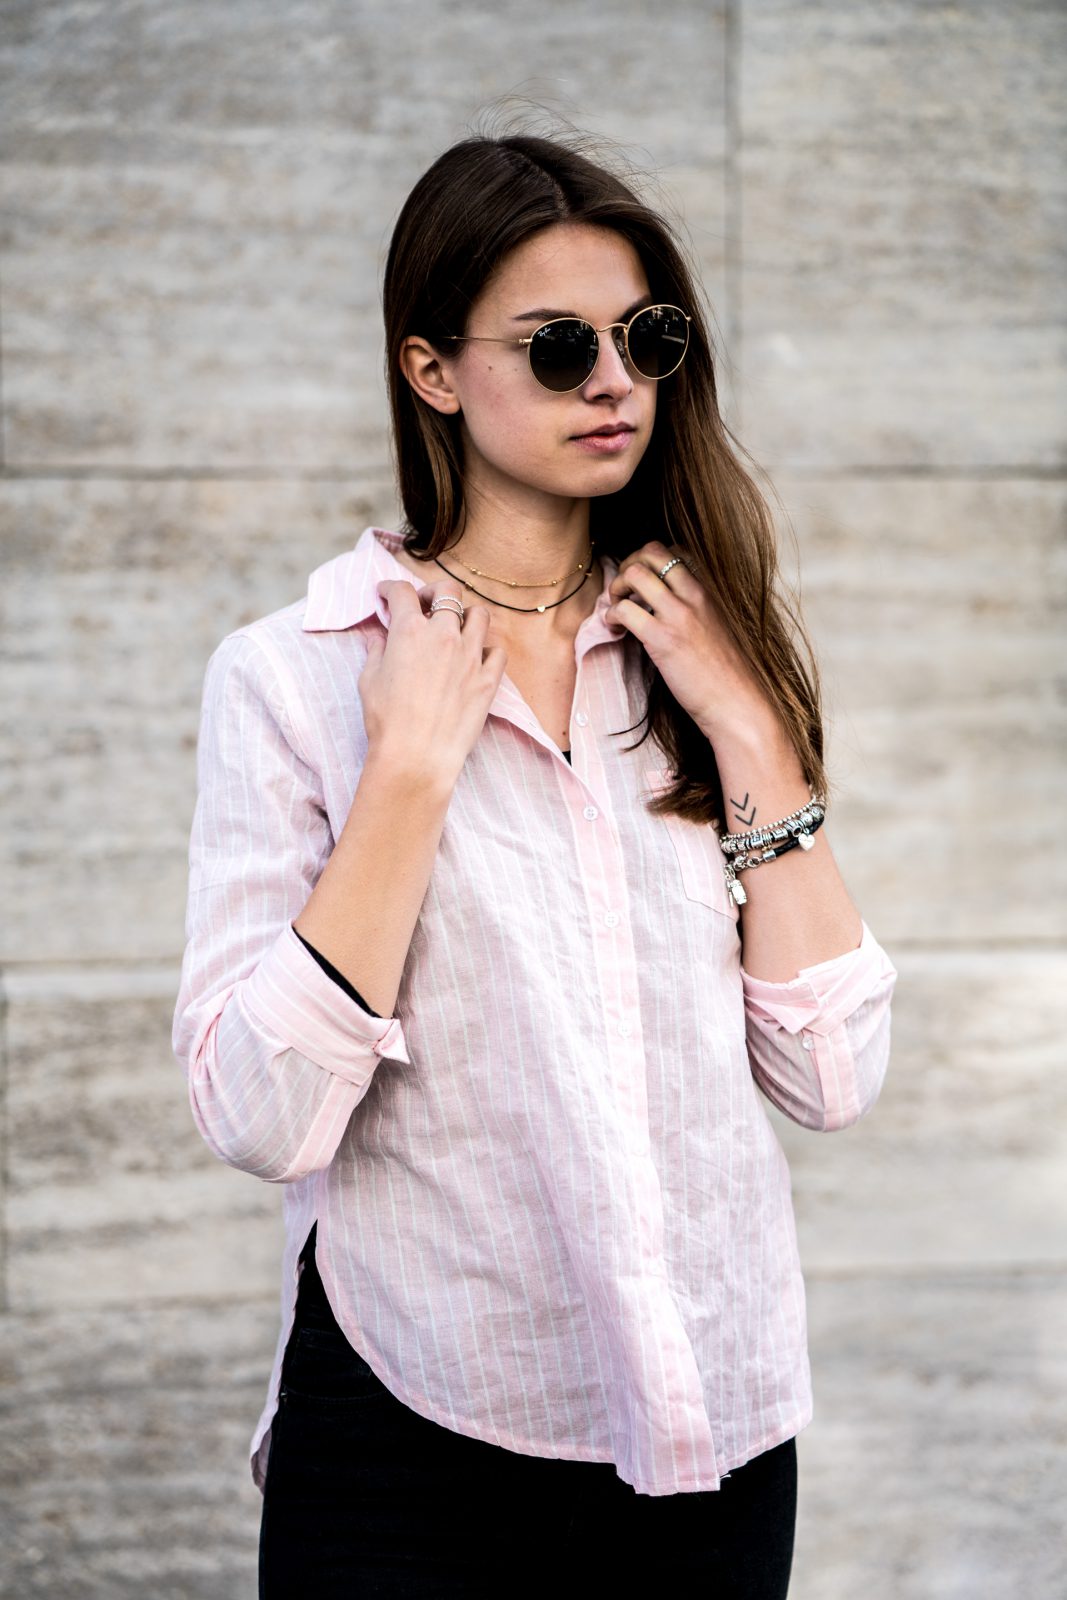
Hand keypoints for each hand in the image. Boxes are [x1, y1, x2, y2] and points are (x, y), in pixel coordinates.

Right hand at [359, 579, 507, 787]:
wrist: (416, 756)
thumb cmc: (387, 721)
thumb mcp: (369, 680)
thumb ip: (376, 651)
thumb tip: (379, 638)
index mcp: (409, 631)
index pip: (402, 592)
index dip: (391, 588)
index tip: (387, 595)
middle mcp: (443, 635)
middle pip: (448, 591)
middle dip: (434, 592)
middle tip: (425, 605)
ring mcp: (470, 656)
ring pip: (479, 615)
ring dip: (465, 616)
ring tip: (455, 630)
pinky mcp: (488, 679)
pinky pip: (497, 651)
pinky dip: (487, 651)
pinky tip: (474, 660)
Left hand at [603, 541, 773, 742]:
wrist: (738, 702)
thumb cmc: (727, 675)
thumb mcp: (716, 629)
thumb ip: (696, 612)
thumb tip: (668, 610)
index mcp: (707, 592)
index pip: (675, 552)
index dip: (650, 561)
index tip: (643, 583)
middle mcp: (694, 596)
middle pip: (651, 551)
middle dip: (629, 564)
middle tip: (623, 589)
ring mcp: (678, 615)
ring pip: (634, 574)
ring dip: (616, 587)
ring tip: (616, 608)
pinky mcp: (662, 639)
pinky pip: (624, 610)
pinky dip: (611, 615)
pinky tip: (616, 629)